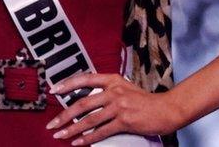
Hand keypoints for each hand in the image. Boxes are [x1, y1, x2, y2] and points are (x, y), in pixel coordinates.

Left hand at [45, 72, 182, 144]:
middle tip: (52, 124)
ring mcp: (119, 106)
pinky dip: (88, 138)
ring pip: (89, 119)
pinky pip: (102, 131)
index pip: (85, 78)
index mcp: (113, 80)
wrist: (167, 109)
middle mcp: (114, 91)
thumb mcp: (125, 88)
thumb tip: (87, 100)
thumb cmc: (146, 101)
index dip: (67, 84)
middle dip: (64, 115)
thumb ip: (108, 90)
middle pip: (82, 103)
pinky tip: (79, 142)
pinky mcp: (125, 121)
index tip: (53, 90)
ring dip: (72, 129)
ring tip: (61, 135)